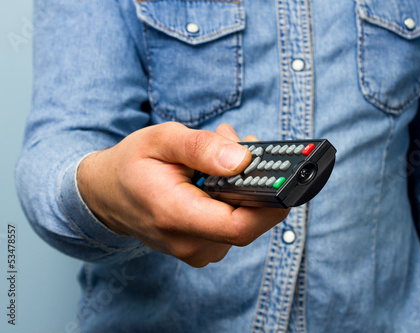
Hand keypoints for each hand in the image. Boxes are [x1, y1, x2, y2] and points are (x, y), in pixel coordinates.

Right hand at [77, 122, 289, 266]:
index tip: (288, 177)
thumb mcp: (161, 140)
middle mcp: (189, 243)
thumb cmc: (131, 166)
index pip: (240, 225)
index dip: (272, 204)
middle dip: (257, 182)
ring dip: (244, 186)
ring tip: (223, 153)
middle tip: (245, 146)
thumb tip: (242, 159)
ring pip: (242, 220)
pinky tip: (219, 173)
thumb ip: (201, 147)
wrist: (106, 195)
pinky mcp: (202, 247)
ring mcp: (196, 249)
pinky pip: (231, 223)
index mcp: (175, 216)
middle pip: (248, 221)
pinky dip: (234, 196)